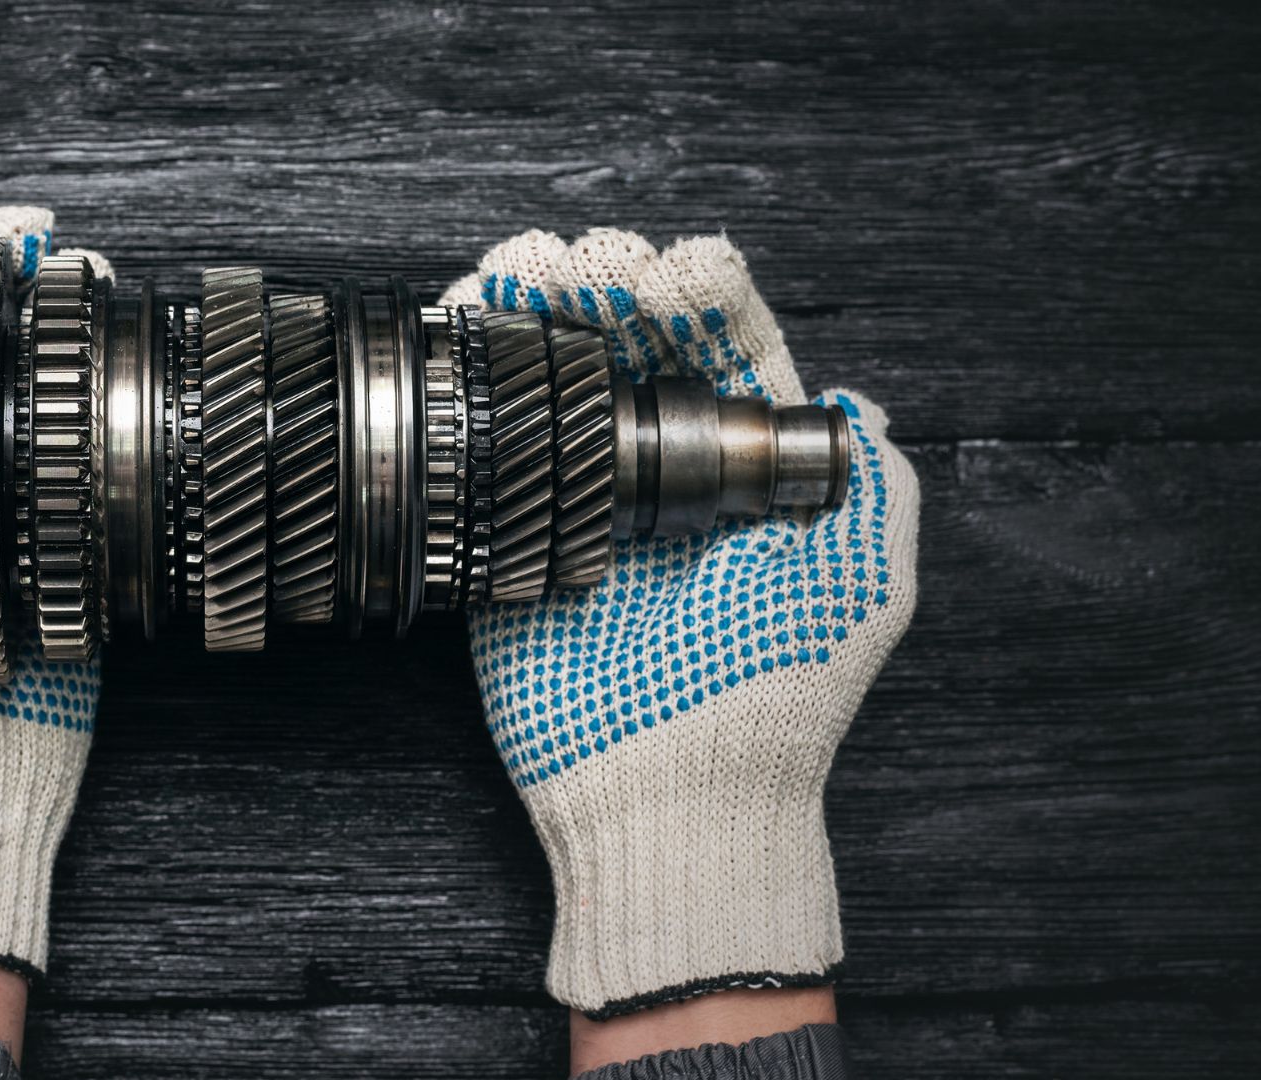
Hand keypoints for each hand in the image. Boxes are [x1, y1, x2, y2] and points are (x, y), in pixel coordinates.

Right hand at [445, 229, 919, 1019]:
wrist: (670, 793)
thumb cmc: (772, 692)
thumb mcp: (862, 580)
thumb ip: (872, 486)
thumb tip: (862, 406)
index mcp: (750, 479)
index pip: (724, 356)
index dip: (701, 300)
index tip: (676, 271)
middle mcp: (667, 483)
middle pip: (634, 351)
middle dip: (611, 288)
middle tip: (588, 263)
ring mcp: (585, 509)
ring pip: (561, 382)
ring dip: (542, 310)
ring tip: (528, 269)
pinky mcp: (515, 542)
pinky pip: (494, 449)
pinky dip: (478, 379)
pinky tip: (471, 323)